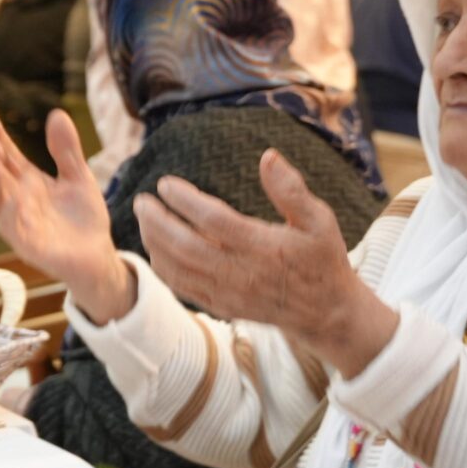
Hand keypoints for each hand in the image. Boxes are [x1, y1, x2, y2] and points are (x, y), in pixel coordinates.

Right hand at [0, 111, 131, 321]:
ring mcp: (21, 225)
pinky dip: (12, 213)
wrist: (100, 257)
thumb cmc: (84, 219)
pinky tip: (18, 196)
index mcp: (28, 184)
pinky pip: (13, 230)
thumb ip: (67, 150)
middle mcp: (19, 203)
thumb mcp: (79, 177)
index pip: (7, 159)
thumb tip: (57, 113)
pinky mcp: (29, 247)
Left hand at [133, 151, 395, 376]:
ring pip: (179, 270)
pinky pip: (183, 289)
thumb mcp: (319, 221)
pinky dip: (163, 268)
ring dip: (154, 243)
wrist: (325, 311)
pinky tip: (154, 248)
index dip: (186, 201)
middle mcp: (242, 273)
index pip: (214, 221)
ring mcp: (229, 294)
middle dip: (157, 222)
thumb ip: (292, 190)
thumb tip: (268, 156)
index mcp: (264, 247)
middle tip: (141, 200)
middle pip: (186, 247)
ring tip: (143, 218)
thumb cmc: (321, 259)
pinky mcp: (222, 307)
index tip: (166, 183)